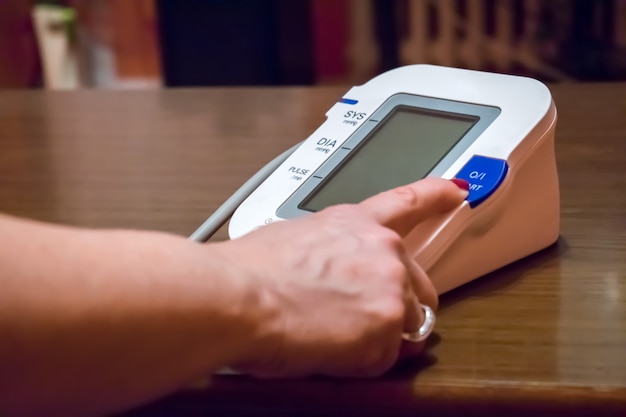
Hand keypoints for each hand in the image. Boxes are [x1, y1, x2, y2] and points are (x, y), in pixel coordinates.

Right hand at [220, 177, 467, 377]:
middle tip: (358, 318)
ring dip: (379, 334)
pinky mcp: (389, 326)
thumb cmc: (249, 271)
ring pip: (407, 323)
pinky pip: (387, 357)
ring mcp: (391, 286)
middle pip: (419, 283)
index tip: (456, 191)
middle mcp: (382, 248)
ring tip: (333, 334)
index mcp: (355, 223)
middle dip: (398, 304)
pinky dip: (363, 362)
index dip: (436, 195)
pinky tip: (329, 349)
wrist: (236, 297)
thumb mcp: (293, 239)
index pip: (408, 201)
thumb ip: (328, 250)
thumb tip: (324, 270)